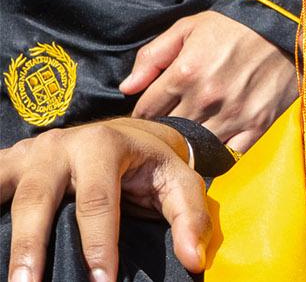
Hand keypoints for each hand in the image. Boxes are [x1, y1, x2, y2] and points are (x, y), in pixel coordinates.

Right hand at [1, 118, 209, 280]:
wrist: (126, 131)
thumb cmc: (153, 164)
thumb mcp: (180, 182)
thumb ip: (190, 218)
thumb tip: (193, 261)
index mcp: (104, 144)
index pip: (98, 201)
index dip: (99, 244)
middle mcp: (61, 145)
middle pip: (38, 199)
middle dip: (32, 246)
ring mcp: (31, 153)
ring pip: (9, 194)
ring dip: (6, 237)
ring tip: (9, 277)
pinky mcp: (12, 163)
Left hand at [120, 11, 297, 151]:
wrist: (282, 25)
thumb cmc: (231, 26)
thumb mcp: (185, 30)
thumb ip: (152, 58)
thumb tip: (127, 88)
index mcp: (183, 74)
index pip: (147, 111)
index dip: (145, 113)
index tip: (151, 112)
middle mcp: (206, 99)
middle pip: (170, 130)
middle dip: (165, 128)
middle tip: (169, 123)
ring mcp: (233, 114)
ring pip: (197, 145)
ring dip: (191, 141)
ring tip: (192, 132)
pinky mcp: (258, 124)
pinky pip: (231, 153)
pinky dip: (221, 151)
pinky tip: (217, 141)